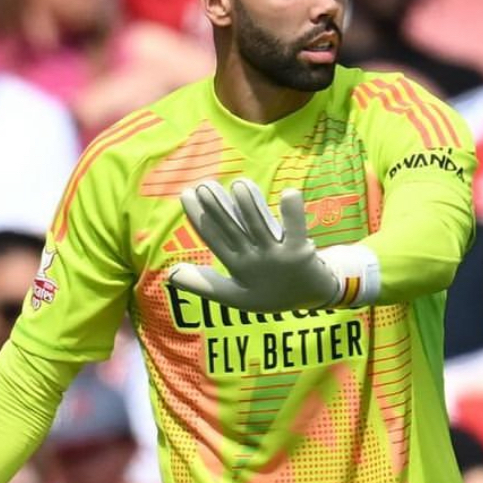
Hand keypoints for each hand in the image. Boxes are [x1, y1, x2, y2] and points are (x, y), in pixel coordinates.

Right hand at [169, 178, 377, 313]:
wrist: (311, 297)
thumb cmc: (270, 292)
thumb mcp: (234, 296)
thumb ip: (204, 284)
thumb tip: (171, 275)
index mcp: (237, 268)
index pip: (214, 239)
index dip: (198, 218)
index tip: (186, 194)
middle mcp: (255, 263)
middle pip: (233, 231)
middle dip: (217, 208)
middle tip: (204, 185)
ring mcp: (278, 257)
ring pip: (259, 228)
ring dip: (249, 206)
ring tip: (239, 184)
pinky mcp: (300, 252)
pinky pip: (296, 229)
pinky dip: (293, 212)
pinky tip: (289, 193)